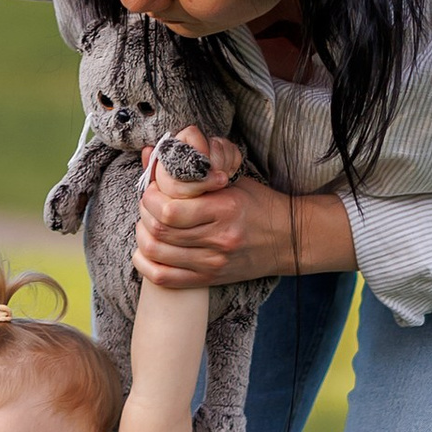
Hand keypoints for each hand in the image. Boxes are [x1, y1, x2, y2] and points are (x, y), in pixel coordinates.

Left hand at [133, 128, 285, 290]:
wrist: (288, 240)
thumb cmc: (257, 205)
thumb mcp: (231, 180)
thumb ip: (190, 171)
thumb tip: (150, 153)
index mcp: (225, 209)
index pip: (170, 210)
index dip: (151, 198)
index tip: (152, 190)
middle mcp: (219, 239)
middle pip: (160, 231)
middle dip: (145, 214)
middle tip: (148, 204)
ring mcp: (213, 262)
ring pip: (157, 252)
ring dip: (143, 235)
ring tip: (148, 223)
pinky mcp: (209, 278)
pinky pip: (163, 277)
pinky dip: (145, 263)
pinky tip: (146, 250)